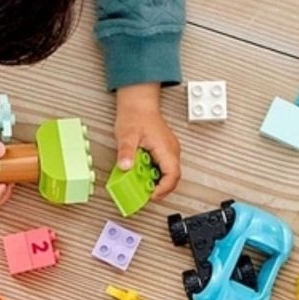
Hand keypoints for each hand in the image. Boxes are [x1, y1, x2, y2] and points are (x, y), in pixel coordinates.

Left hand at [114, 83, 180, 199]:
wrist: (138, 104)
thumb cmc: (135, 116)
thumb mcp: (127, 135)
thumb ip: (126, 152)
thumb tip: (125, 167)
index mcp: (166, 148)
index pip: (172, 176)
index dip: (163, 189)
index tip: (151, 195)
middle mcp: (171, 151)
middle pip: (173, 178)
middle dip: (160, 190)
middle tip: (144, 194)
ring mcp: (169, 151)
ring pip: (169, 174)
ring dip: (156, 182)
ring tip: (142, 183)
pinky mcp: (164, 151)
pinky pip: (164, 168)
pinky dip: (155, 175)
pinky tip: (143, 174)